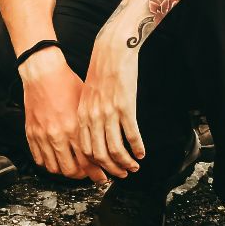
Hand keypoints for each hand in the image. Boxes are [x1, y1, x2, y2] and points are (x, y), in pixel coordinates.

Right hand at [20, 48, 96, 180]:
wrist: (42, 72)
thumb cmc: (66, 84)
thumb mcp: (85, 105)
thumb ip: (92, 128)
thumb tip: (103, 144)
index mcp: (74, 128)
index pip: (88, 162)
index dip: (97, 173)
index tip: (102, 176)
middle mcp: (57, 135)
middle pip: (71, 170)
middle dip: (83, 176)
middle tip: (88, 174)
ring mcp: (42, 136)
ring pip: (54, 168)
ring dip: (65, 171)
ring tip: (72, 168)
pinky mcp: (31, 133)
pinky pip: (39, 159)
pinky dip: (48, 163)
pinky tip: (56, 159)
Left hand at [76, 29, 144, 179]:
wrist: (111, 50)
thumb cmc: (101, 72)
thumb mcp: (87, 95)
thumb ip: (89, 115)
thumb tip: (95, 133)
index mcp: (82, 115)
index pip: (85, 150)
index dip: (96, 165)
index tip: (106, 171)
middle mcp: (92, 117)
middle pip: (100, 154)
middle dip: (112, 169)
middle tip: (123, 174)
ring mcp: (108, 113)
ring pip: (116, 149)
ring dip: (126, 162)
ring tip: (135, 167)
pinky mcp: (125, 107)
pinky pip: (131, 135)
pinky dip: (137, 148)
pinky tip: (142, 152)